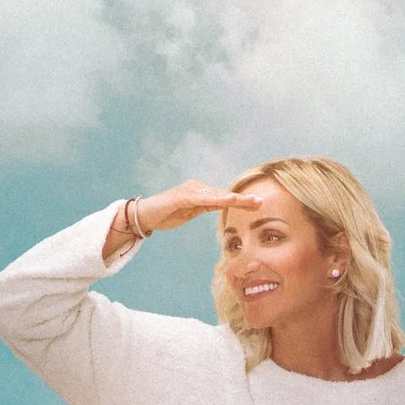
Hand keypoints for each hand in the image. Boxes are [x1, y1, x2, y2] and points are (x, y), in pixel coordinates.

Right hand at [103, 181, 258, 261]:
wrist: (145, 215)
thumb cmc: (166, 215)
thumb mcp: (190, 213)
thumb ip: (205, 207)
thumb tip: (221, 205)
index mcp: (199, 193)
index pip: (223, 198)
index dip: (240, 201)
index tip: (257, 204)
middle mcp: (196, 188)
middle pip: (223, 195)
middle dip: (242, 199)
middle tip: (260, 202)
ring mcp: (189, 190)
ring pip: (216, 196)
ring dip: (233, 199)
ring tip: (249, 202)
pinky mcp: (182, 196)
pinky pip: (202, 199)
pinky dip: (216, 199)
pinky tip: (228, 200)